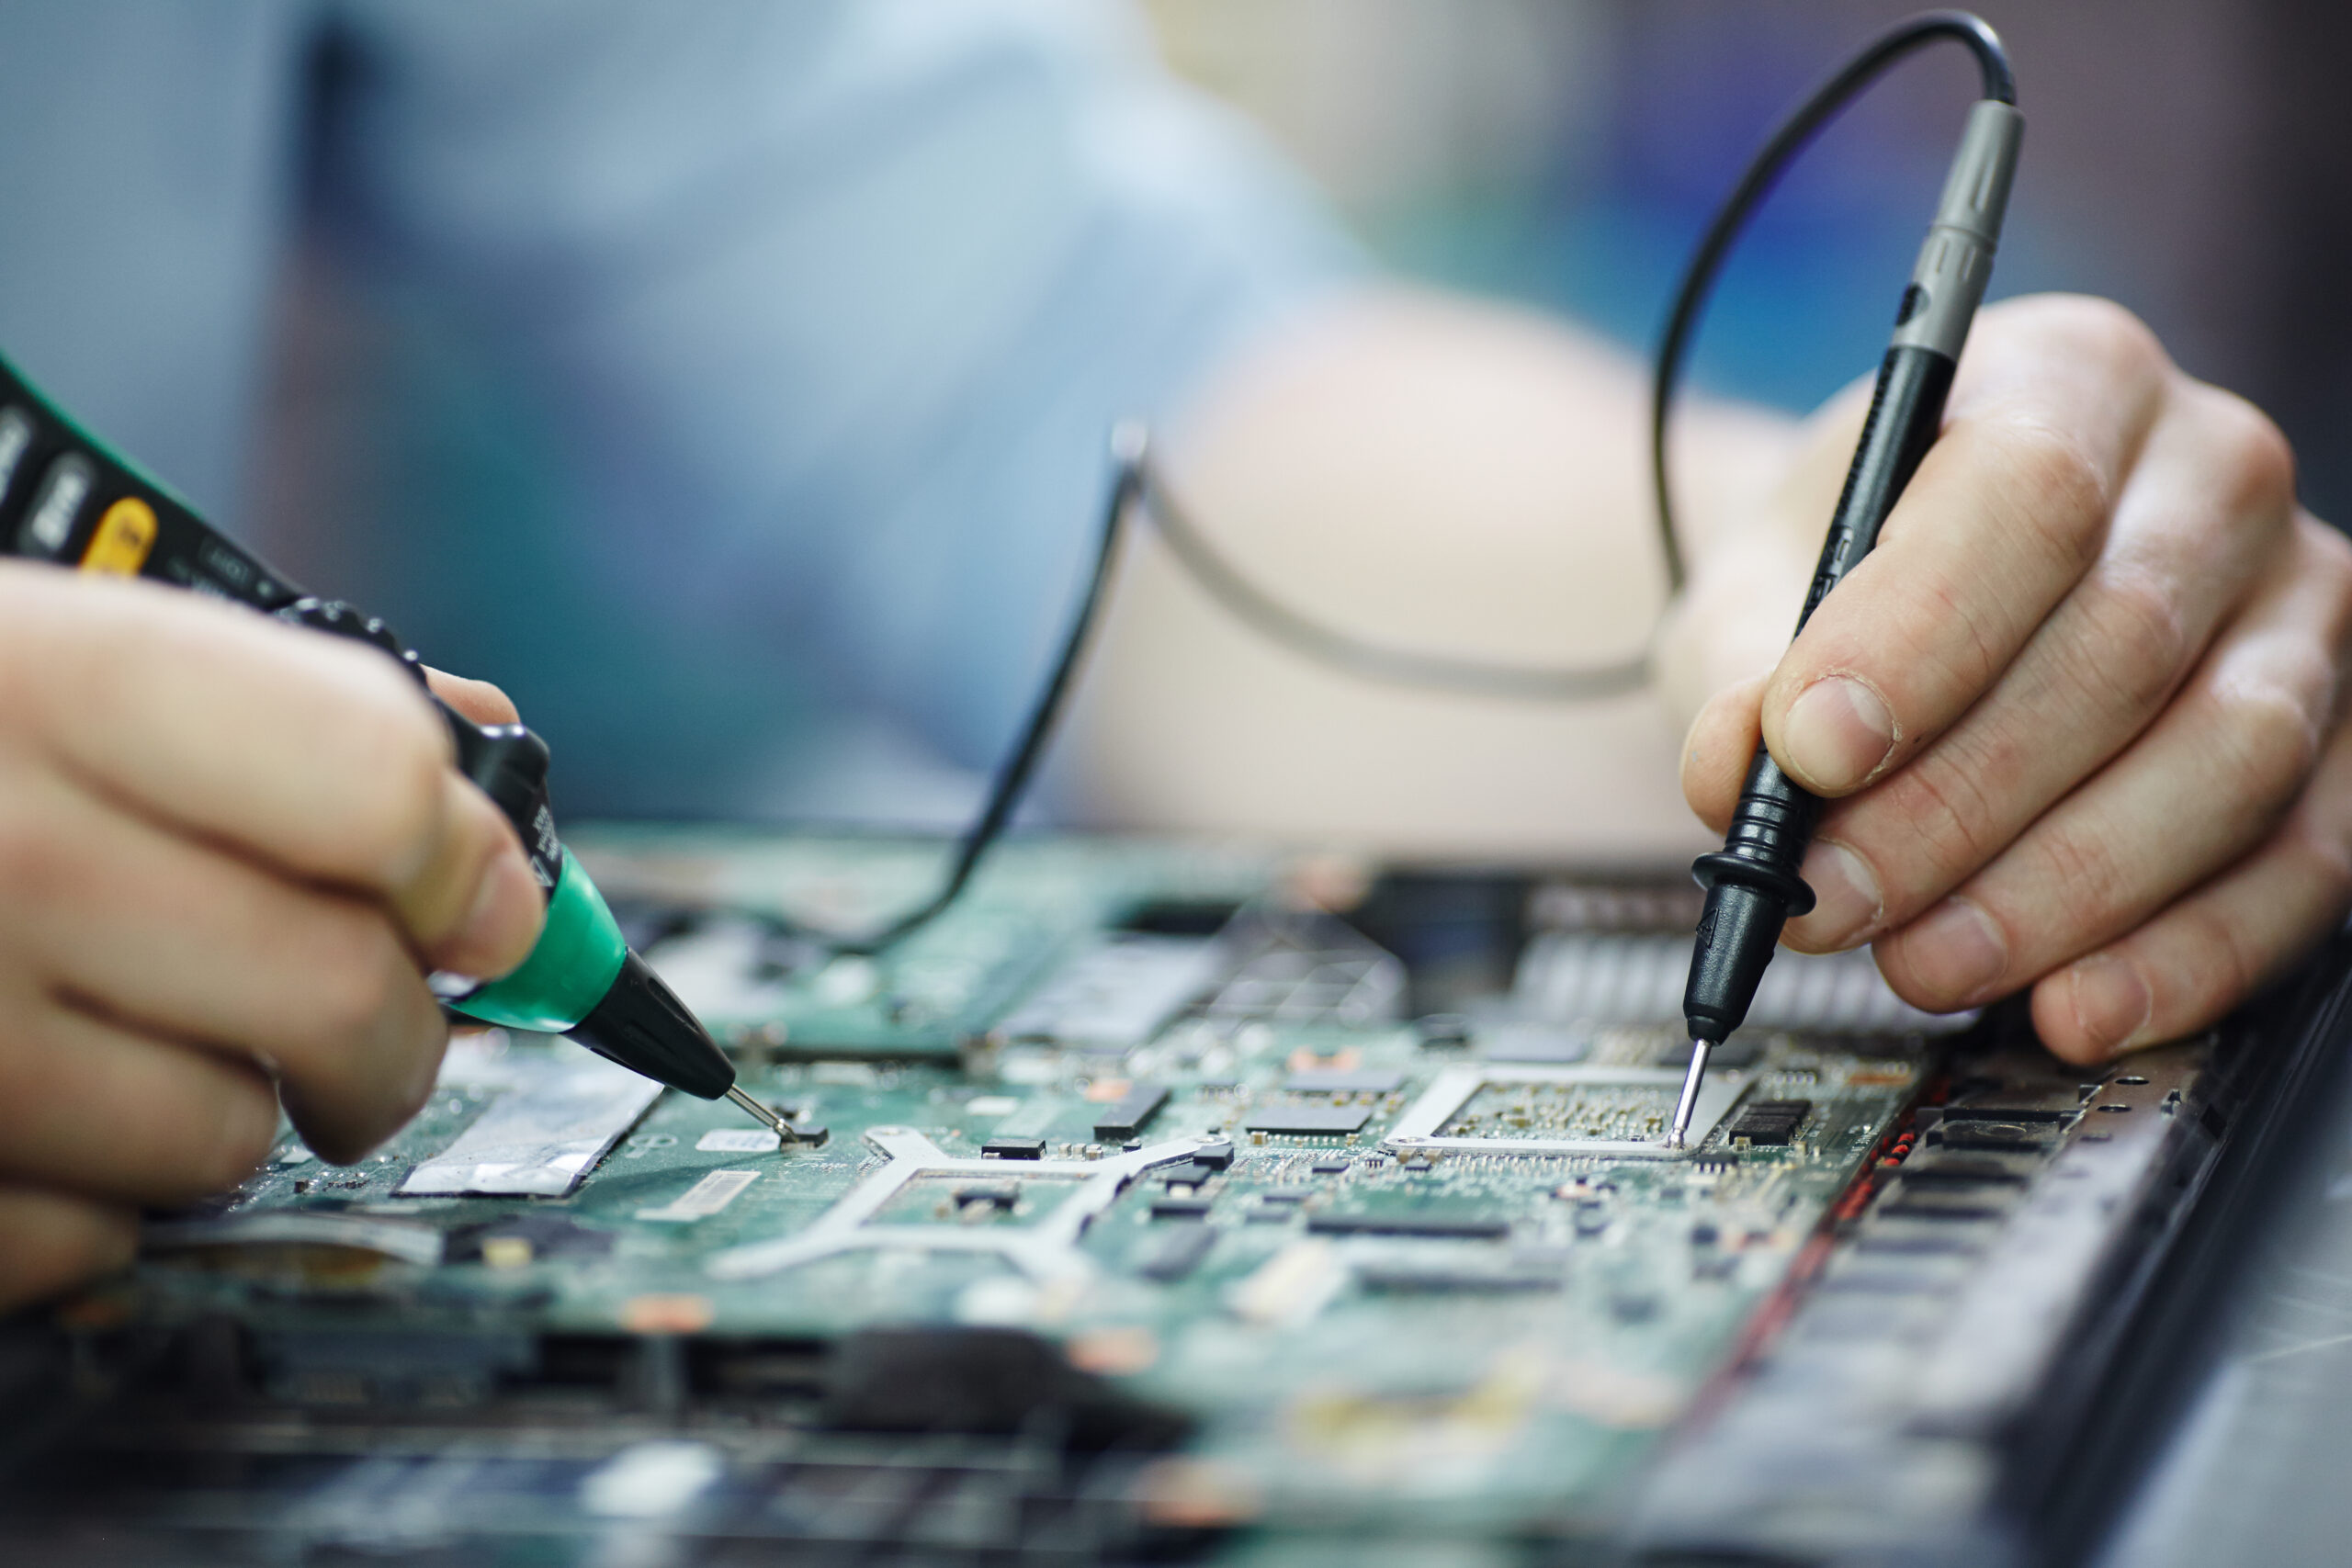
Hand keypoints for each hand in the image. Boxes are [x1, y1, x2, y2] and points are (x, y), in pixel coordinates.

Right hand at [0, 567, 543, 1306]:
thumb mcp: (29, 644)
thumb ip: (255, 695)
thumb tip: (486, 758)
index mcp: (39, 672)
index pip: (380, 788)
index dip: (467, 853)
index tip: (487, 894)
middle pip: (342, 990)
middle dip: (389, 1023)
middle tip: (364, 1018)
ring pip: (227, 1138)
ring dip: (229, 1111)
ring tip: (140, 1041)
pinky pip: (85, 1244)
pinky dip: (92, 1202)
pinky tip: (30, 1114)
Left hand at [1673, 294, 2351, 1064]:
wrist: (1906, 609)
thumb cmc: (1841, 585)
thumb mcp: (1750, 598)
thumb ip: (1737, 673)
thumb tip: (1737, 773)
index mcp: (2067, 380)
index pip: (2026, 496)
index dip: (1917, 639)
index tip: (1810, 753)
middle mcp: (2211, 470)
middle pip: (2119, 648)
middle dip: (1955, 804)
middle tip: (1831, 900)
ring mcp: (2301, 602)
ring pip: (2225, 761)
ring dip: (2059, 894)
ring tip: (1920, 962)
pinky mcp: (2347, 734)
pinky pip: (2304, 861)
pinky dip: (2183, 956)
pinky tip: (2075, 1007)